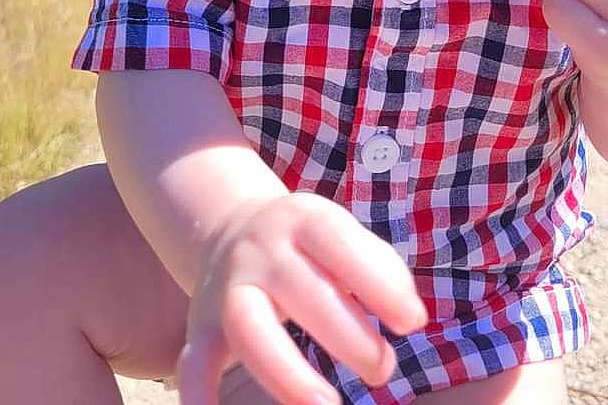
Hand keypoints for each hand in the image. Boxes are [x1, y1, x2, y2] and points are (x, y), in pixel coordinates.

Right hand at [176, 192, 427, 404]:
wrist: (231, 230)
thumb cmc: (310, 247)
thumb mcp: (341, 237)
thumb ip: (381, 270)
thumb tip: (412, 317)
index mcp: (301, 219)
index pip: (338, 242)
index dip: (378, 283)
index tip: (413, 323)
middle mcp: (260, 249)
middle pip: (299, 289)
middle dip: (347, 335)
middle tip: (383, 369)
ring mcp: (227, 288)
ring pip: (248, 326)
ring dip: (287, 371)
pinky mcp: (202, 329)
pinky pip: (194, 364)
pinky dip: (200, 397)